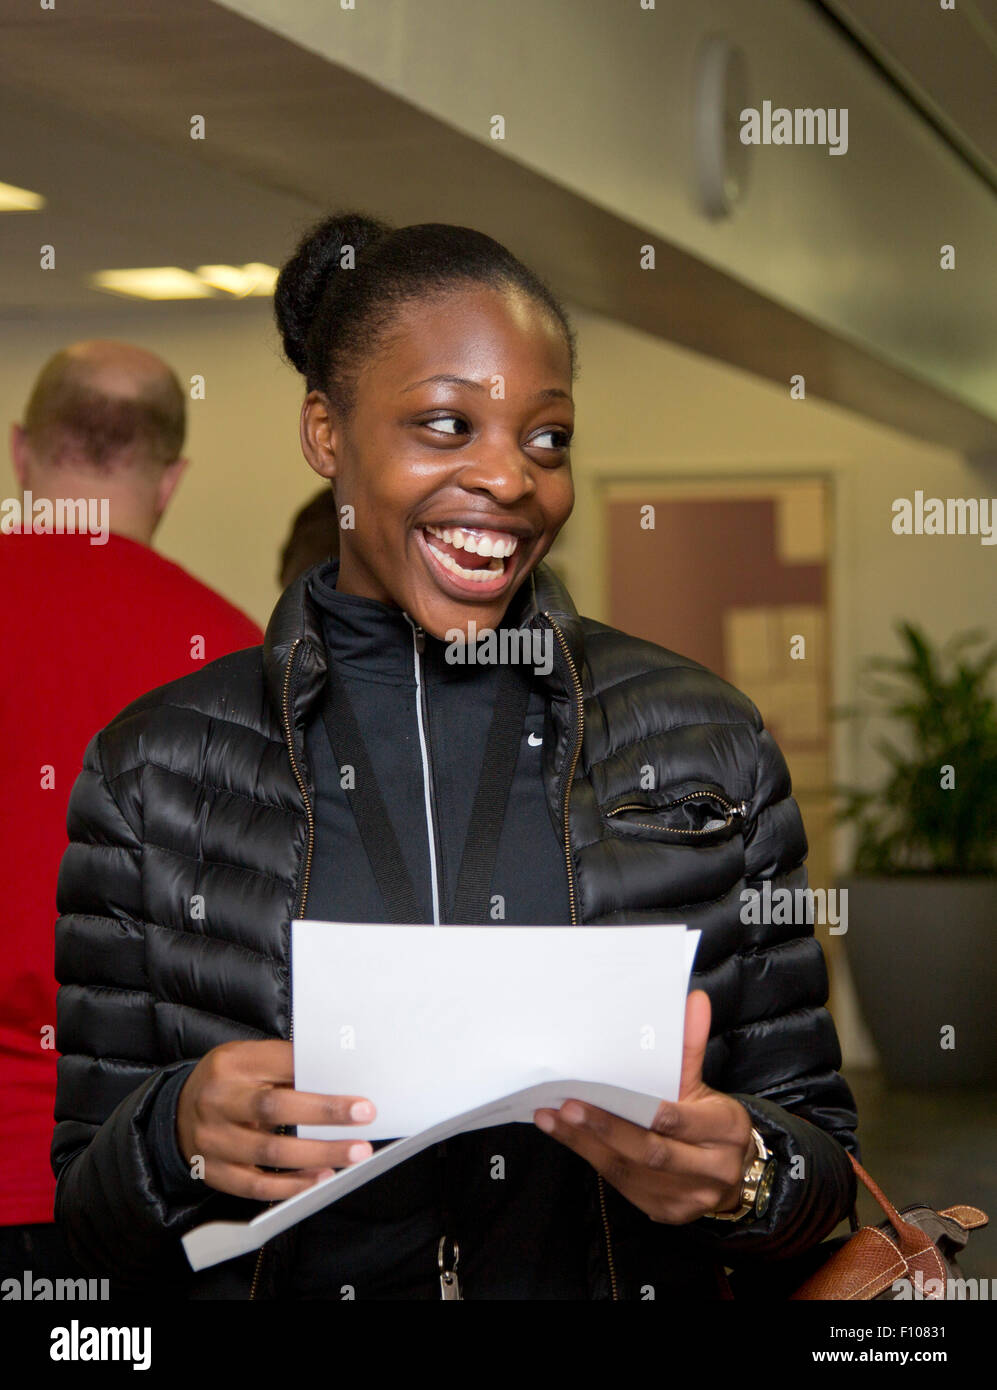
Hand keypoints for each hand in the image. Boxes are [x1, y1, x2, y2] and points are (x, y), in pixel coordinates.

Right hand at [176, 1039, 376, 1201]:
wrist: (176, 1114)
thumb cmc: (229, 1084)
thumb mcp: (249, 1061)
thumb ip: (285, 1068)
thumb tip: (338, 1081)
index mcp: (231, 1063)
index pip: (282, 1066)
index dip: (319, 1076)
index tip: (356, 1088)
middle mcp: (218, 1100)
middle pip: (274, 1107)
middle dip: (324, 1113)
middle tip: (364, 1117)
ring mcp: (212, 1139)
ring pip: (269, 1151)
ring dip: (317, 1154)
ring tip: (352, 1153)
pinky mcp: (214, 1172)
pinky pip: (256, 1185)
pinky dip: (292, 1185)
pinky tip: (320, 1179)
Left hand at [533, 990, 756, 1222]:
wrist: (731, 1172)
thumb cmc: (710, 1121)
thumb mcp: (704, 1084)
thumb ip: (690, 1047)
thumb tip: (693, 1001)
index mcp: (725, 1131)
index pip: (677, 1120)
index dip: (639, 1110)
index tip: (602, 1092)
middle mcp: (711, 1170)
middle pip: (650, 1152)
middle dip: (604, 1129)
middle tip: (567, 1106)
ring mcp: (688, 1198)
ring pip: (630, 1172)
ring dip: (586, 1145)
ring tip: (553, 1118)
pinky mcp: (666, 1212)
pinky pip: (623, 1185)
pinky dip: (592, 1159)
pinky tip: (568, 1137)